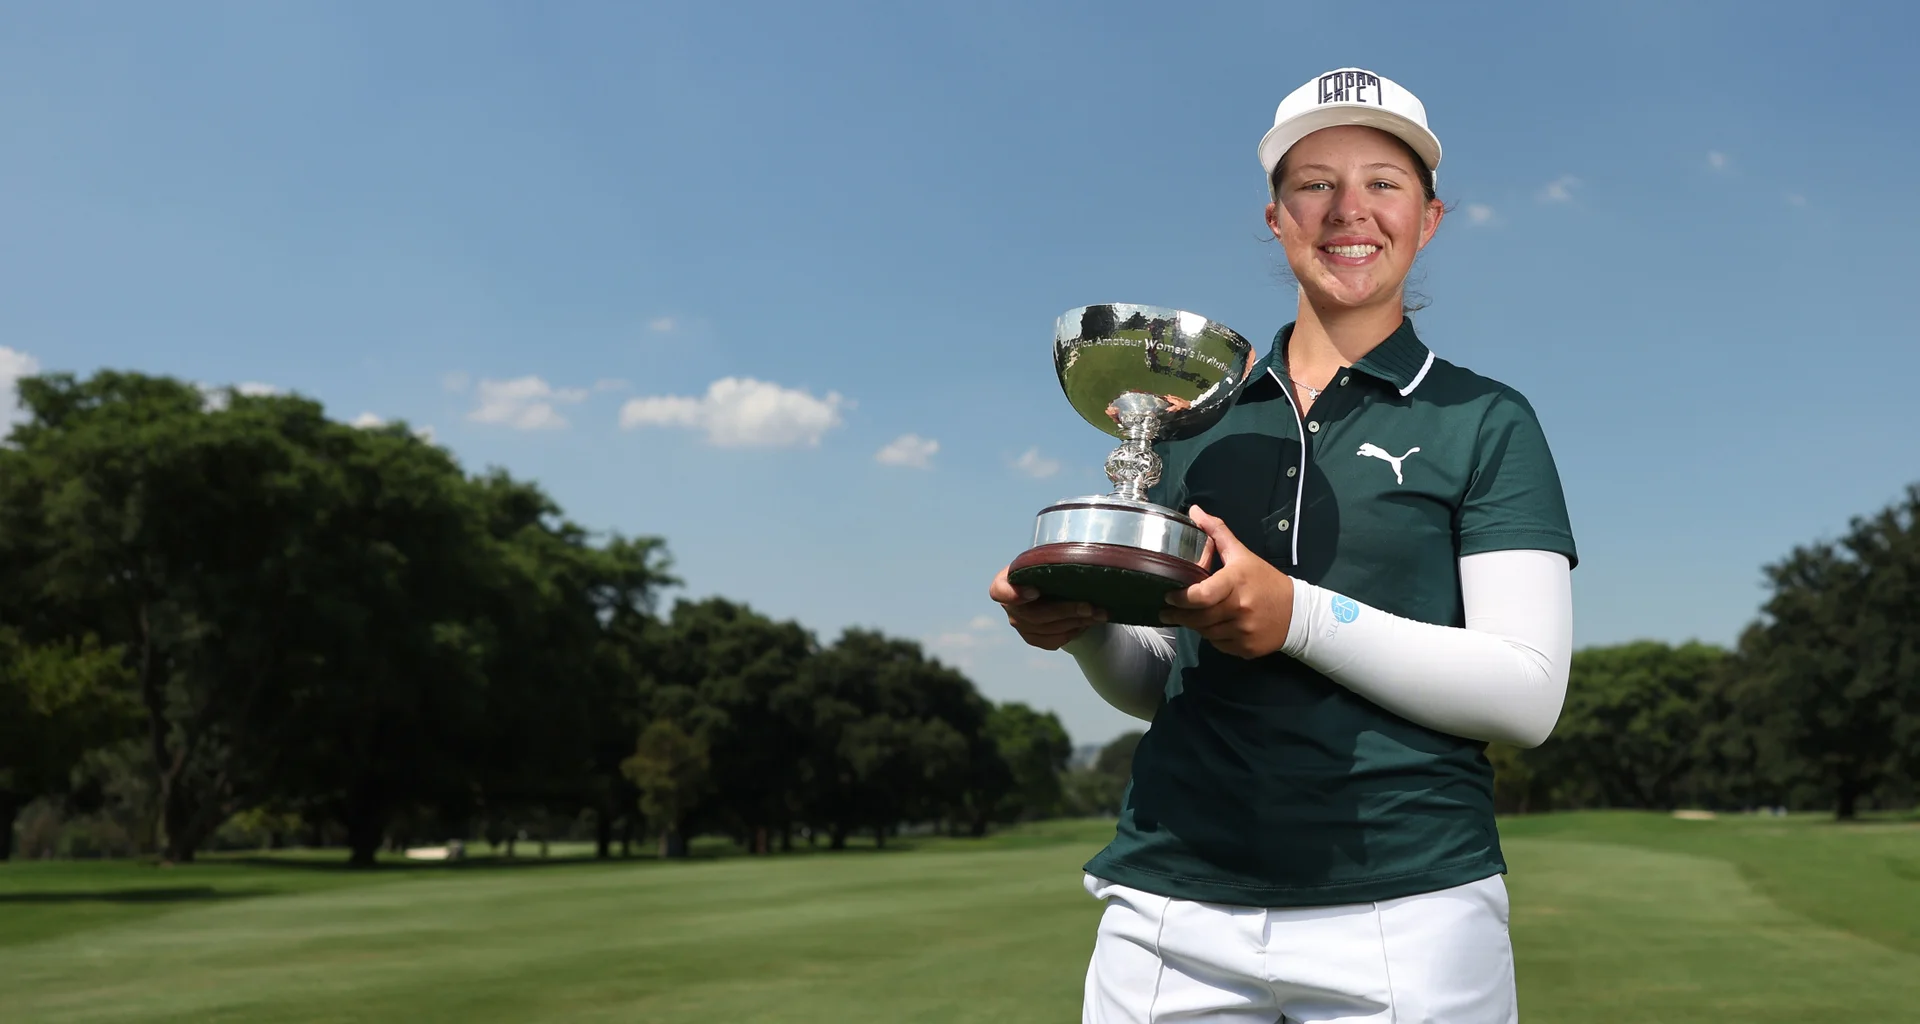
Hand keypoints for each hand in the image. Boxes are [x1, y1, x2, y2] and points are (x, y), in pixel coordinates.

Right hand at [989, 565, 1105, 649]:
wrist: (1052, 584)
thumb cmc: (1048, 566)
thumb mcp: (1045, 558)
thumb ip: (1049, 561)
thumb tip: (1077, 557)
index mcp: (1005, 581)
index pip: (999, 591)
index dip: (1014, 594)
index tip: (1035, 591)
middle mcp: (1009, 606)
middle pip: (1034, 615)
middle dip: (1065, 611)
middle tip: (1089, 606)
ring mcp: (1020, 625)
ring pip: (1048, 630)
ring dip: (1077, 622)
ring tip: (1099, 614)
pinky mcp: (1032, 638)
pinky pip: (1053, 641)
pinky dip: (1073, 632)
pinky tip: (1088, 622)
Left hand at [1160, 505, 1294, 658]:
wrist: (1297, 613)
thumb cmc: (1265, 581)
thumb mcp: (1243, 555)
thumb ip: (1218, 533)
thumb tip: (1194, 511)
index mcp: (1236, 582)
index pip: (1202, 595)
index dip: (1181, 598)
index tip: (1168, 595)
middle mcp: (1239, 608)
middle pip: (1198, 618)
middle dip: (1179, 615)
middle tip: (1167, 611)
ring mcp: (1243, 630)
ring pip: (1206, 632)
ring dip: (1195, 626)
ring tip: (1188, 617)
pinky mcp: (1246, 648)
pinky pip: (1218, 644)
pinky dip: (1212, 637)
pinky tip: (1212, 627)